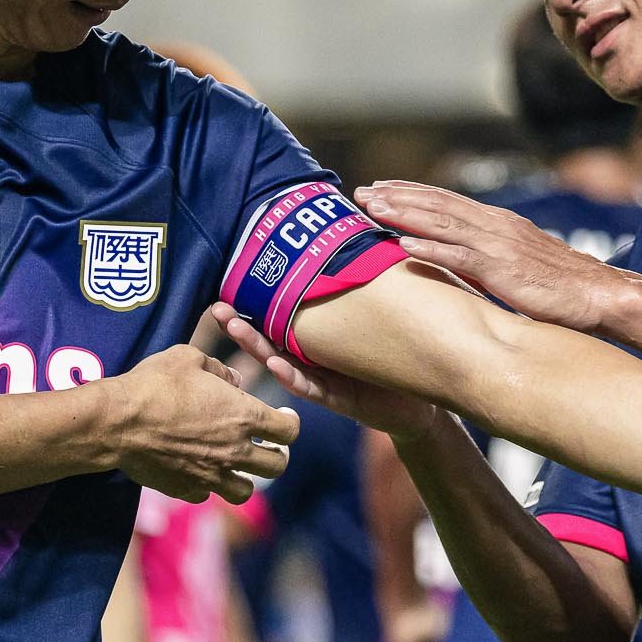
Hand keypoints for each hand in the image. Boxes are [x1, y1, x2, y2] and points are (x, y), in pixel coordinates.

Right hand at [113, 345, 299, 504]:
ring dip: (246, 478)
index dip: (289, 423)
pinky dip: (208, 485)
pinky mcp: (186, 489)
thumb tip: (233, 381)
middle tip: (266, 446)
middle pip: (277, 466)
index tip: (283, 418)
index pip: (289, 431)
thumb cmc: (154, 384)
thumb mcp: (189, 359)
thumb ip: (219, 370)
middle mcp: (234, 451)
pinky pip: (207, 494)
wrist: (118, 422)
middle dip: (276, 455)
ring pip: (245, 491)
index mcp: (244, 416)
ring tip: (236, 466)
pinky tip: (199, 471)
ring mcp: (211, 475)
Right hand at [207, 303, 440, 441]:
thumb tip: (358, 238)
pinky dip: (292, 378)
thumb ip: (363, 289)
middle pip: (272, 340)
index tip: (231, 284)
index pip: (280, 318)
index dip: (255, 304)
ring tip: (234, 330)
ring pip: (283, 363)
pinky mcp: (341, 400)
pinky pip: (312, 388)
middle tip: (216, 308)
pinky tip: (275, 365)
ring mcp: (324, 381)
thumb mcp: (379, 319)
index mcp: (318, 339)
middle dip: (242, 326)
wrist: (425, 402)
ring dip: (257, 348)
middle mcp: (315, 361)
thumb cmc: (399, 358)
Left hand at [356, 181, 621, 332]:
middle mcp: (494, 226)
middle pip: (437, 204)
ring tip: (371, 209)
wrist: (599, 294)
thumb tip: (466, 259)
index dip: (412, 192)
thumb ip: (493, 254)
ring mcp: (497, 246)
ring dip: (402, 215)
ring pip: (440, 224)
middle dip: (396, 196)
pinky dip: (428, 250)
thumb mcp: (521, 261)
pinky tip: (401, 247)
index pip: (447, 200)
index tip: (381, 187)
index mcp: (498, 222)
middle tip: (360, 191)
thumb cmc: (561, 285)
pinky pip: (458, 258)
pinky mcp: (501, 270)